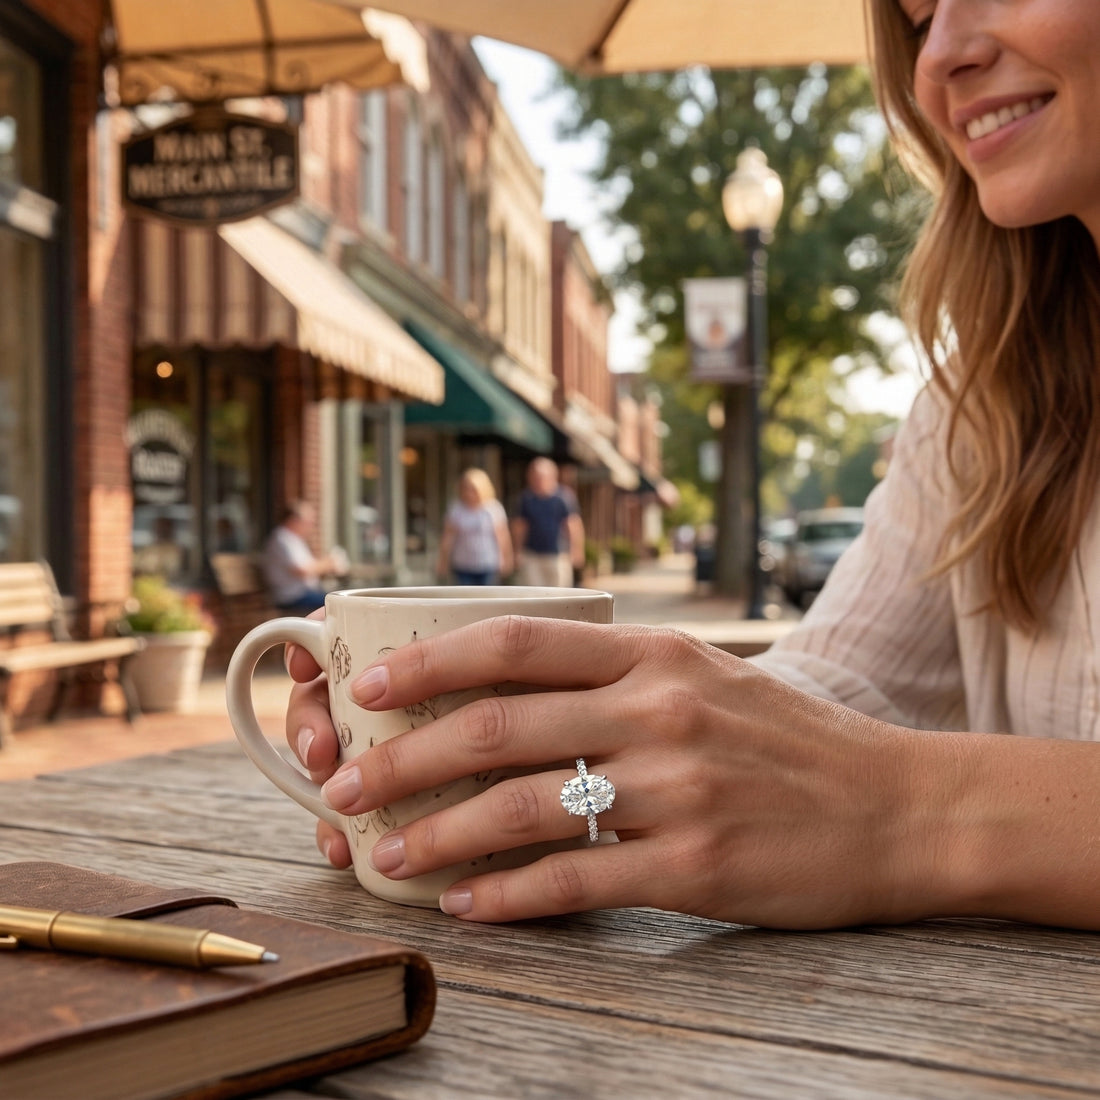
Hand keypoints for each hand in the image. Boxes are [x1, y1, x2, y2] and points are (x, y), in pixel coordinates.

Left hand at [285, 615, 948, 926]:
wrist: (898, 806)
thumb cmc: (787, 739)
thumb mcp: (705, 674)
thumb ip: (616, 672)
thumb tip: (509, 686)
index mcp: (653, 653)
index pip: (515, 641)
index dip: (429, 663)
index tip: (369, 690)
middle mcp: (659, 709)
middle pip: (496, 727)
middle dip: (404, 760)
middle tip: (347, 788)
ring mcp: (677, 788)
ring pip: (520, 808)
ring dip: (438, 837)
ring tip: (388, 857)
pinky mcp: (697, 866)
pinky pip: (576, 882)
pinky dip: (508, 897)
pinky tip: (467, 907)